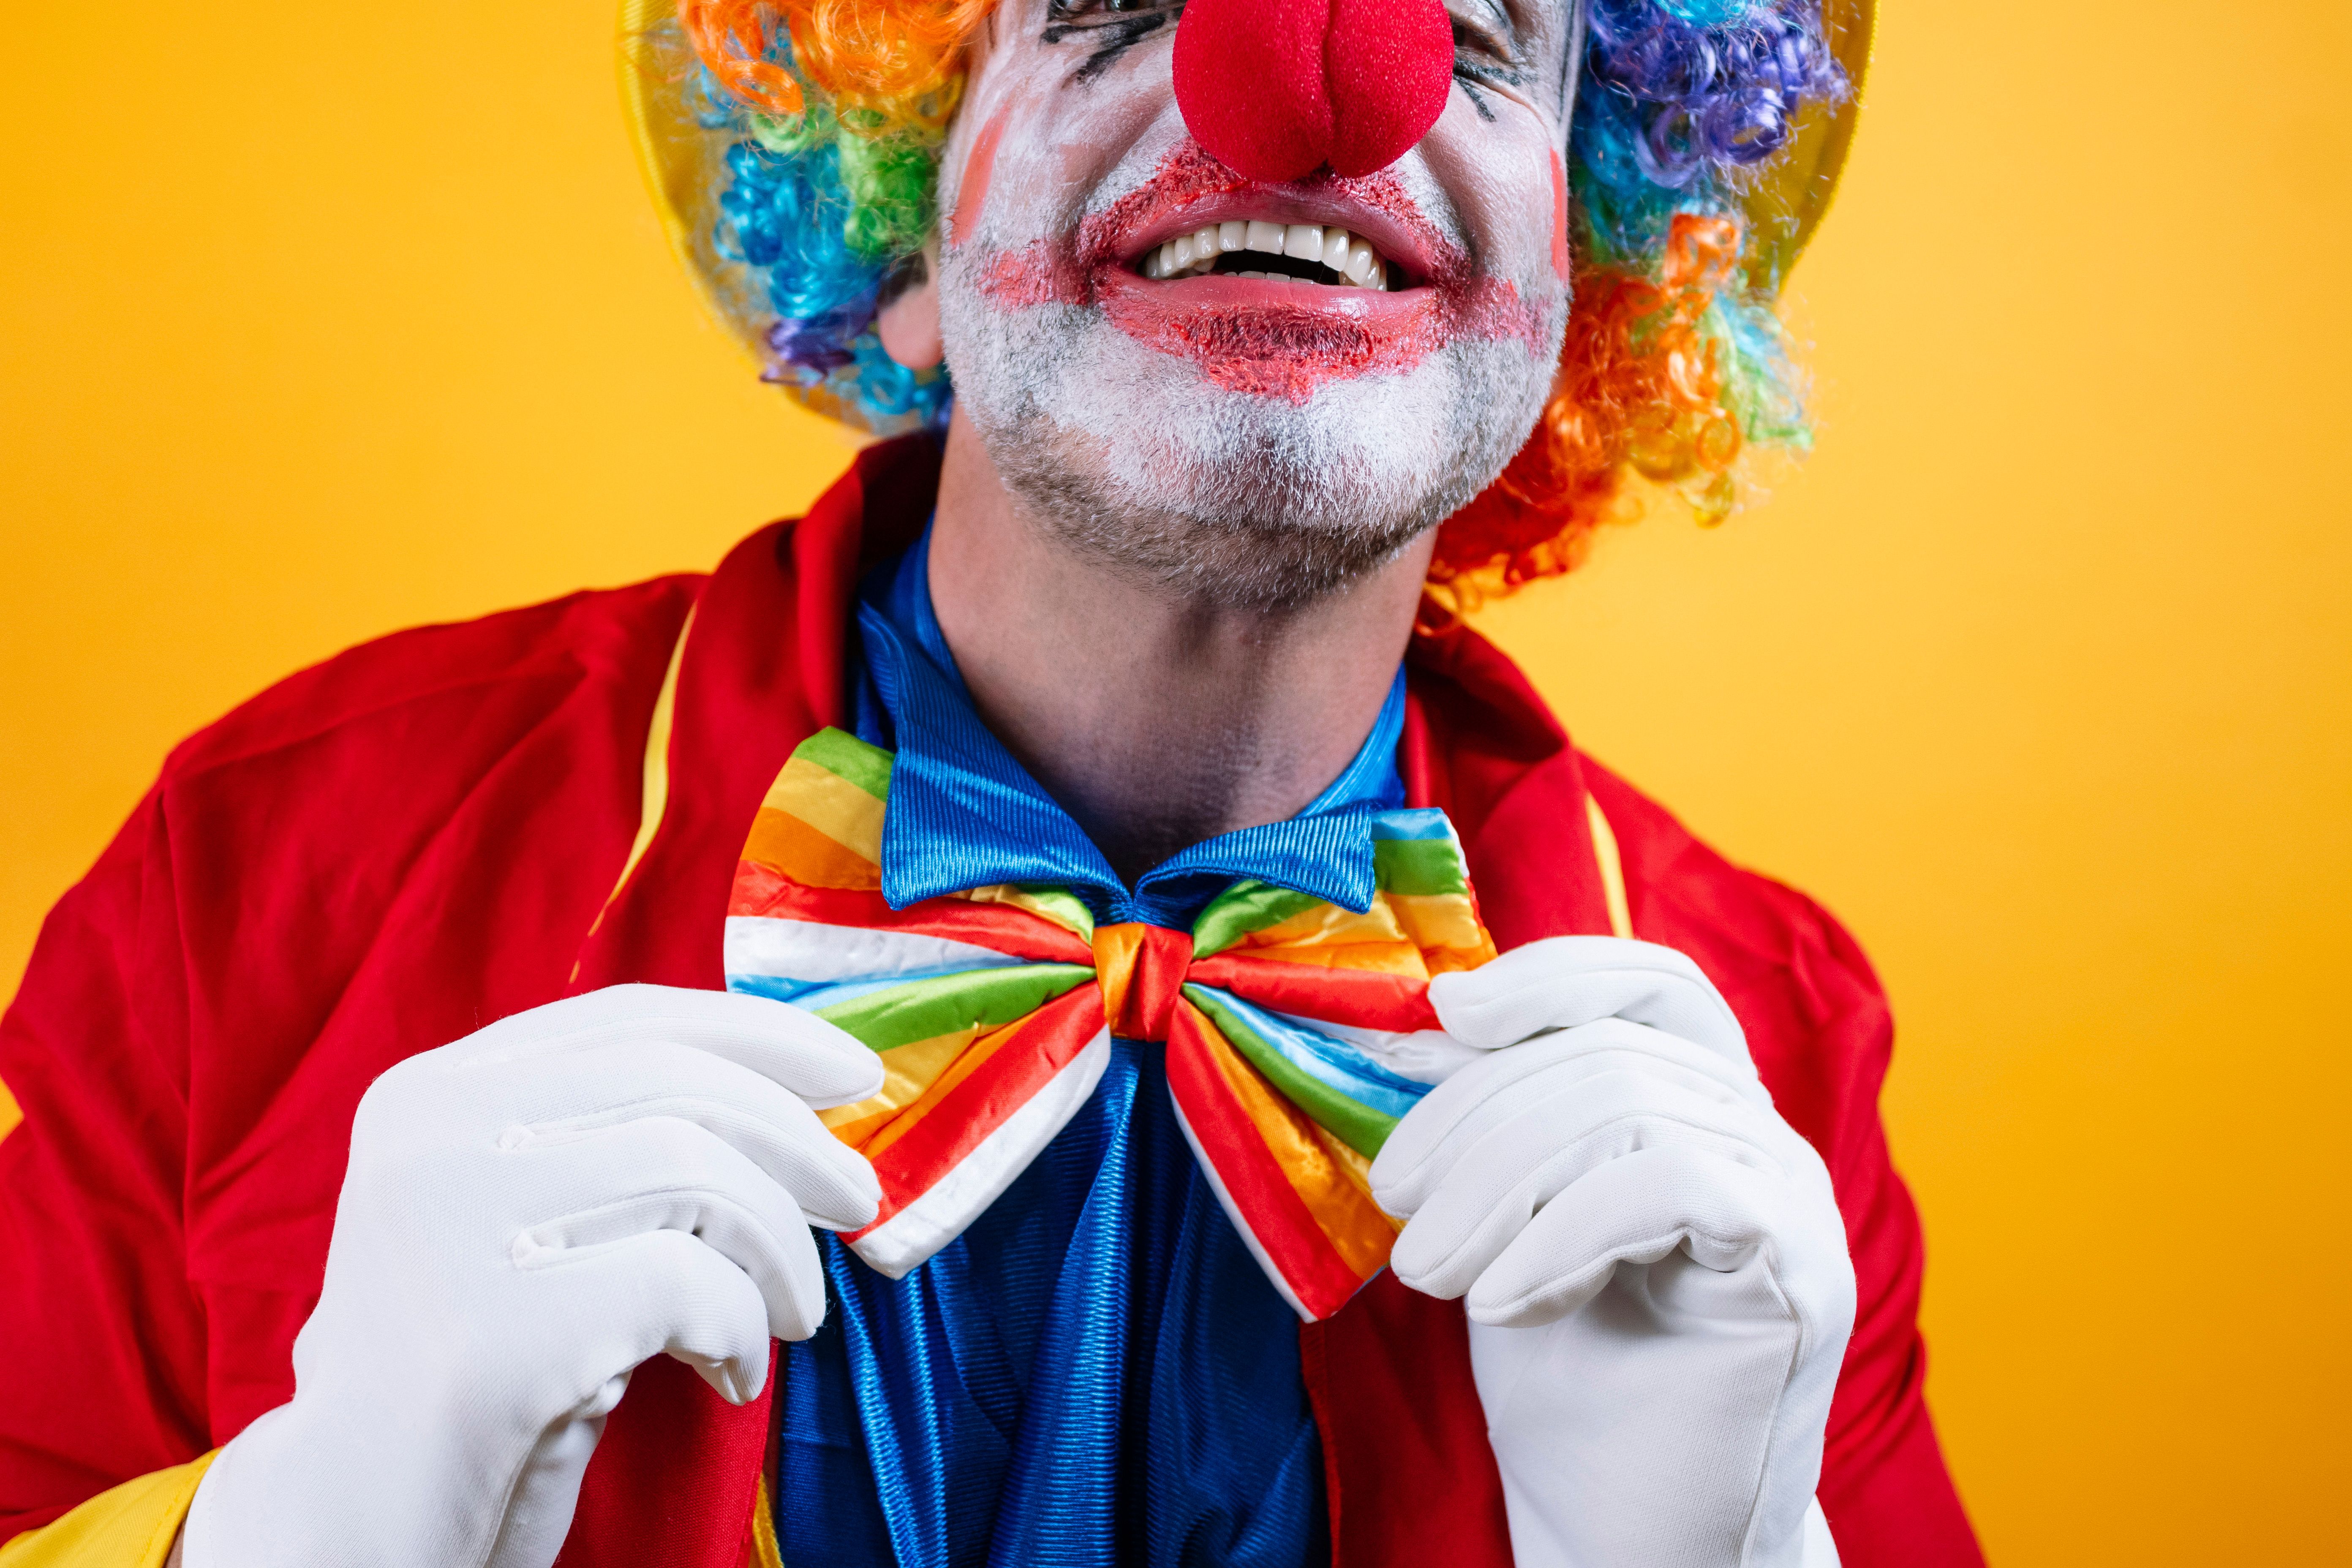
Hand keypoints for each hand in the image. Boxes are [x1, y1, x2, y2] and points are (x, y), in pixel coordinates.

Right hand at [183, 984, 882, 1567]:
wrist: (351, 1529)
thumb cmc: (473, 1378)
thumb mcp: (534, 1228)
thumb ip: (617, 1147)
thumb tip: (800, 1102)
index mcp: (433, 1094)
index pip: (631, 1019)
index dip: (759, 1036)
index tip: (852, 1073)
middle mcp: (430, 1136)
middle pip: (679, 1085)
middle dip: (799, 1142)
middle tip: (861, 1203)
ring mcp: (450, 1223)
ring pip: (698, 1174)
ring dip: (781, 1248)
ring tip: (798, 1313)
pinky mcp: (493, 1327)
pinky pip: (687, 1284)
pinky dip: (740, 1327)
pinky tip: (732, 1375)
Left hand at [1370, 938, 1855, 1567]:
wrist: (1627, 1523)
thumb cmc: (1569, 1372)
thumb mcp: (1507, 1216)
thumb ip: (1493, 1119)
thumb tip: (1424, 1026)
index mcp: (1699, 1102)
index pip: (1650, 981)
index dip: (1551, 974)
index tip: (1447, 1011)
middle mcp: (1760, 1133)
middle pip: (1608, 1050)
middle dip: (1478, 1117)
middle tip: (1399, 1203)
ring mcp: (1790, 1196)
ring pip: (1627, 1105)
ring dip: (1499, 1183)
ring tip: (1432, 1267)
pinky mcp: (1797, 1266)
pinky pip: (1668, 1182)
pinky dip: (1560, 1234)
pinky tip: (1504, 1301)